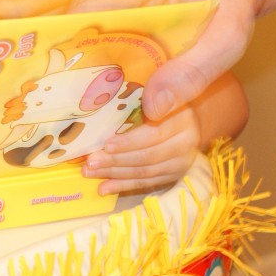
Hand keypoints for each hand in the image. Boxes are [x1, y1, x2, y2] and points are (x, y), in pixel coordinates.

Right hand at [73, 0, 257, 120]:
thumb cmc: (231, 2)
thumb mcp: (226, 41)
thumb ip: (192, 74)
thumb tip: (151, 109)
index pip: (97, 2)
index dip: (82, 40)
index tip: (82, 77)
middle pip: (81, 6)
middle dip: (82, 46)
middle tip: (89, 85)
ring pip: (80, 6)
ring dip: (86, 39)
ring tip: (96, 73)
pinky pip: (88, 5)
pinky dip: (93, 30)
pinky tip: (106, 54)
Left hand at [81, 104, 201, 195]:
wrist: (180, 113)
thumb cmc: (159, 96)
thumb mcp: (159, 87)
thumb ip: (157, 92)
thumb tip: (151, 107)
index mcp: (182, 119)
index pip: (154, 135)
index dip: (130, 141)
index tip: (106, 144)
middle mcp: (186, 143)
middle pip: (147, 156)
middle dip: (115, 160)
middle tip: (90, 161)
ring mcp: (181, 162)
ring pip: (145, 172)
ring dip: (115, 174)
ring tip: (89, 172)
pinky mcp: (173, 175)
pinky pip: (146, 183)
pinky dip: (123, 185)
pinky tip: (104, 188)